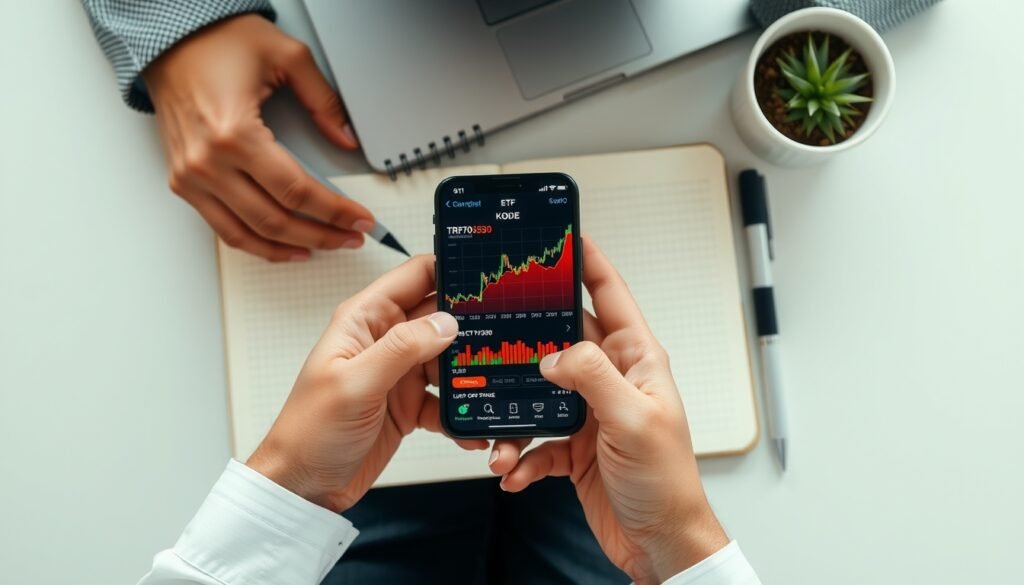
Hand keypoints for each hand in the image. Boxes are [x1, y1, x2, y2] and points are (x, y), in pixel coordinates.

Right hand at [143, 14, 373, 261]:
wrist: (170, 42)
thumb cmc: (218, 44)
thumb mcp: (286, 57)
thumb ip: (323, 101)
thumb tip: (346, 140)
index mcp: (235, 134)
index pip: (297, 191)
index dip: (335, 212)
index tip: (361, 220)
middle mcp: (208, 163)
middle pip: (275, 220)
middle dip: (322, 235)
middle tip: (351, 237)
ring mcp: (191, 177)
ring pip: (248, 235)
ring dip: (291, 248)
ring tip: (324, 246)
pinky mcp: (182, 183)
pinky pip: (224, 228)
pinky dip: (256, 244)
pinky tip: (284, 246)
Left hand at [246, 255, 487, 510]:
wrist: (303, 487)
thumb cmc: (309, 431)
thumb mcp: (355, 384)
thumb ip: (402, 348)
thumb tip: (447, 322)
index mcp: (366, 319)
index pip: (416, 276)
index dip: (451, 269)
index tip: (487, 276)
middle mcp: (386, 340)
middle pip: (442, 316)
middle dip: (474, 324)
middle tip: (507, 333)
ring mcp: (400, 372)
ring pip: (451, 358)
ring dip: (472, 371)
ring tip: (494, 383)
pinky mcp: (410, 404)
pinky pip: (448, 399)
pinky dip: (463, 412)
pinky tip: (473, 426)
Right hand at [492, 238, 728, 584]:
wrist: (658, 542)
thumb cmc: (666, 482)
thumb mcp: (632, 420)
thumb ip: (593, 377)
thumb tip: (554, 355)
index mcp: (636, 360)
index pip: (611, 296)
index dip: (588, 262)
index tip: (563, 236)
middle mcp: (611, 380)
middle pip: (561, 340)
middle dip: (527, 339)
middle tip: (495, 329)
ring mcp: (589, 412)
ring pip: (539, 393)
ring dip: (514, 415)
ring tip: (502, 437)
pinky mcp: (572, 446)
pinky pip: (535, 439)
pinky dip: (520, 455)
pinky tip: (514, 470)